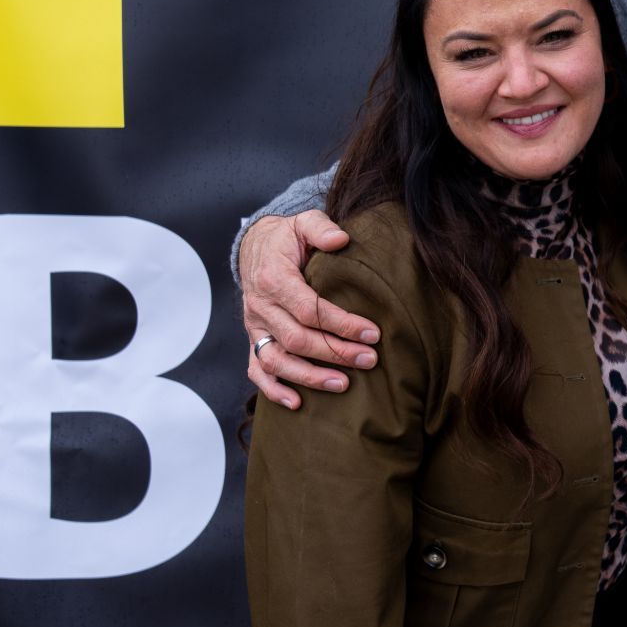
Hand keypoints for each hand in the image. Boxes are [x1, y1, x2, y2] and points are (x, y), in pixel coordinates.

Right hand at [242, 211, 381, 408]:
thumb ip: (321, 228)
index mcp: (274, 279)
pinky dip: (273, 390)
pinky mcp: (253, 340)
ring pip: (276, 360)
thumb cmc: (287, 239)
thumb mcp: (303, 223)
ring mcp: (254, 327)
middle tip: (369, 360)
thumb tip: (341, 239)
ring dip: (309, 377)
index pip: (309, 309)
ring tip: (343, 385)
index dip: (342, 324)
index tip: (373, 333)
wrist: (256, 248)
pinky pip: (256, 370)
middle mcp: (260, 307)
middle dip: (335, 353)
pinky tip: (297, 403)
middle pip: (297, 339)